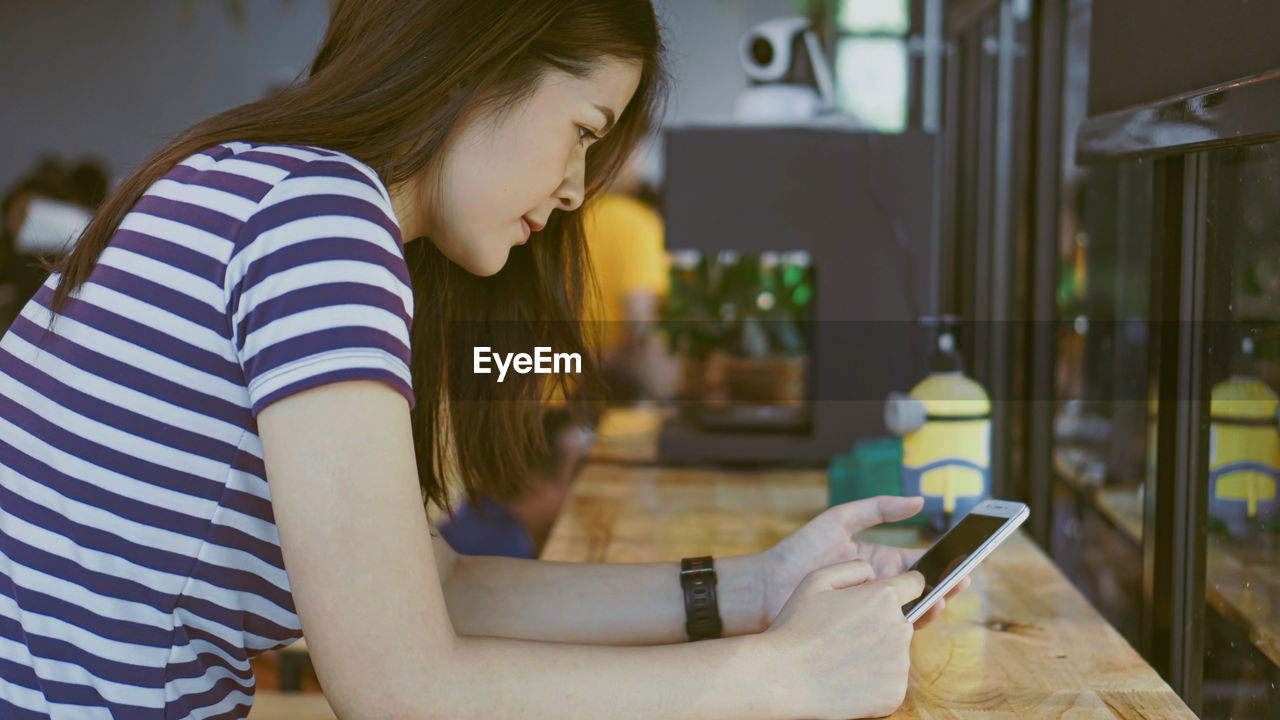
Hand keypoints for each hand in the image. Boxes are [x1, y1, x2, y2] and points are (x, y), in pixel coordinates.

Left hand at [753, 495, 969, 630]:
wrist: (767, 586)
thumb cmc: (799, 551)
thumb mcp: (840, 519)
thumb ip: (878, 508)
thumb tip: (919, 501)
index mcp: (879, 559)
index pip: (920, 562)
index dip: (944, 560)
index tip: (966, 556)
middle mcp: (880, 586)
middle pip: (923, 588)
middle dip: (947, 583)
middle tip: (965, 578)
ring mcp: (871, 609)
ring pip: (914, 610)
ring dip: (933, 603)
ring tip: (945, 594)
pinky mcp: (862, 629)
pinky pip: (893, 628)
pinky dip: (911, 621)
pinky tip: (920, 612)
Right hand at [761, 561, 923, 718]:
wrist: (782, 678)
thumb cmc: (795, 626)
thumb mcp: (816, 579)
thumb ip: (855, 568)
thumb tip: (877, 576)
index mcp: (883, 597)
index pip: (916, 584)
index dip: (904, 587)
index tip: (894, 595)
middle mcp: (899, 628)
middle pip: (903, 620)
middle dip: (882, 623)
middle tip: (846, 634)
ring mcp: (899, 664)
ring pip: (896, 652)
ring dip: (878, 652)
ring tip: (842, 657)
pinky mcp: (895, 693)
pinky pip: (890, 681)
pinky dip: (874, 681)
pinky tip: (847, 678)